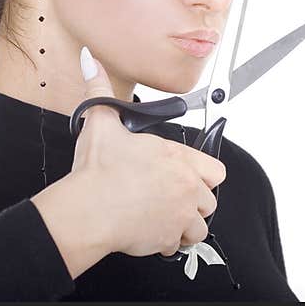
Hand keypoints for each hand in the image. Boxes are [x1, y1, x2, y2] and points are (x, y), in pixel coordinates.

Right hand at [71, 46, 225, 257]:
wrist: (88, 210)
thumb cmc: (98, 170)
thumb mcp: (100, 122)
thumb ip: (99, 89)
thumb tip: (90, 60)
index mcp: (178, 159)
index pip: (216, 170)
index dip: (202, 173)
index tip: (187, 174)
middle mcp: (187, 188)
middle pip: (211, 199)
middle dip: (193, 200)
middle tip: (169, 195)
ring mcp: (181, 216)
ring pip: (200, 226)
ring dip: (184, 223)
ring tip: (162, 215)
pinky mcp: (169, 239)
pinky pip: (179, 245)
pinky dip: (168, 241)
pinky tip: (150, 230)